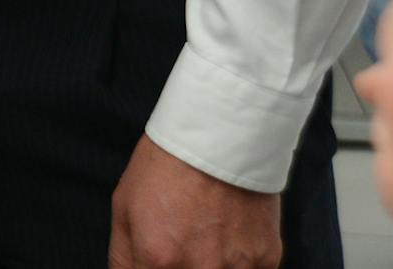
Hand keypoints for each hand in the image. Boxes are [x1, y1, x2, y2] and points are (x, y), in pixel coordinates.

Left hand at [108, 136, 279, 268]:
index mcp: (159, 261)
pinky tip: (227, 242)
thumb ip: (124, 261)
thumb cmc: (166, 168)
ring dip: (211, 268)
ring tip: (204, 243)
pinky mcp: (268, 260)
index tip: (157, 265)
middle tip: (180, 251)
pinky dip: (237, 266)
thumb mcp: (124, 211)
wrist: (218, 136)